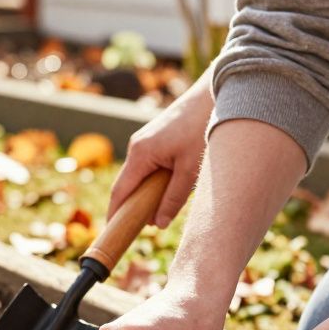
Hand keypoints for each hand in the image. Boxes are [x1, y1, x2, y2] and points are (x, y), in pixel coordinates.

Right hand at [108, 74, 213, 227]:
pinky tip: (171, 188)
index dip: (115, 214)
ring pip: (140, 175)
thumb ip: (173, 199)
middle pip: (128, 184)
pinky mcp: (156, 138)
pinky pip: (149, 166)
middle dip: (135, 206)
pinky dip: (155, 180)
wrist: (215, 96)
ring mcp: (145, 141)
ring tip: (163, 210)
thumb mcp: (190, 171)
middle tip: (146, 227)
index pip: (120, 191)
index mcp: (140, 153)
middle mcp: (137, 146)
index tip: (113, 232)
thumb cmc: (203, 130)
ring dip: (148, 193)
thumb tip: (159, 223)